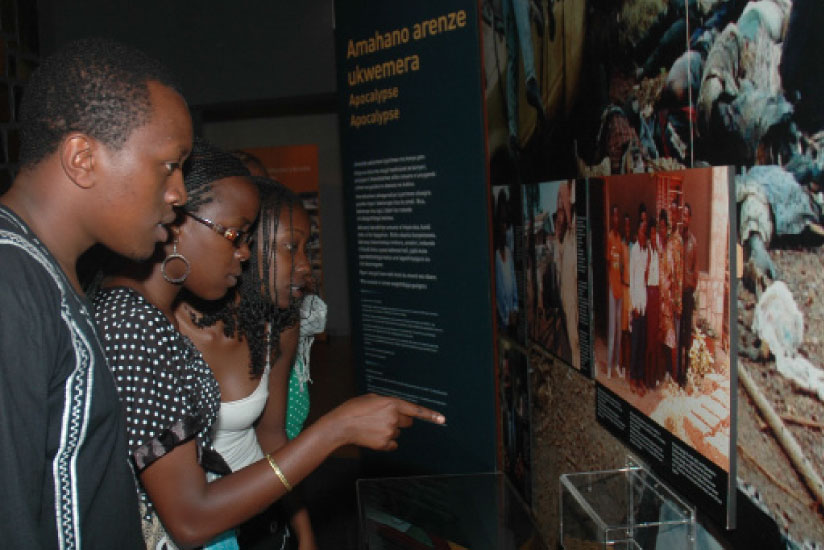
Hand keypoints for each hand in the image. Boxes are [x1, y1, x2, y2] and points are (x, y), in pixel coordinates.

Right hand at [327, 394, 444, 450]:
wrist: (341, 425)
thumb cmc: (354, 409)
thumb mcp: (372, 399)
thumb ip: (387, 403)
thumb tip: (394, 409)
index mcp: (392, 404)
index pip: (415, 410)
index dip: (430, 415)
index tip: (442, 419)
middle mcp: (394, 418)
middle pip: (407, 422)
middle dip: (400, 420)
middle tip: (385, 418)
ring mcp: (389, 432)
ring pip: (398, 433)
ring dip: (390, 430)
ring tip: (373, 426)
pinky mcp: (384, 444)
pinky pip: (393, 444)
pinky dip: (386, 442)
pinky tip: (374, 436)